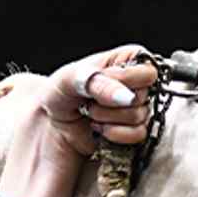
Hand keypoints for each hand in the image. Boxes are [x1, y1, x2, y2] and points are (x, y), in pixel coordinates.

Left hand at [19, 46, 156, 168]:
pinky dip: (115, 134)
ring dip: (109, 119)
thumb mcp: (69, 79)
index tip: (103, 82)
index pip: (147, 70)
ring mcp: (135, 110)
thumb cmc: (58, 94)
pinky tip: (99, 129)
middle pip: (144, 95)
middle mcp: (134, 84)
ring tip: (90, 114)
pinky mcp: (132, 132)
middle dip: (112, 102)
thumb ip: (99, 83)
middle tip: (90, 101)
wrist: (50, 125)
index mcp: (126, 60)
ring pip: (140, 117)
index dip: (126, 79)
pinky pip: (138, 135)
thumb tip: (127, 97)